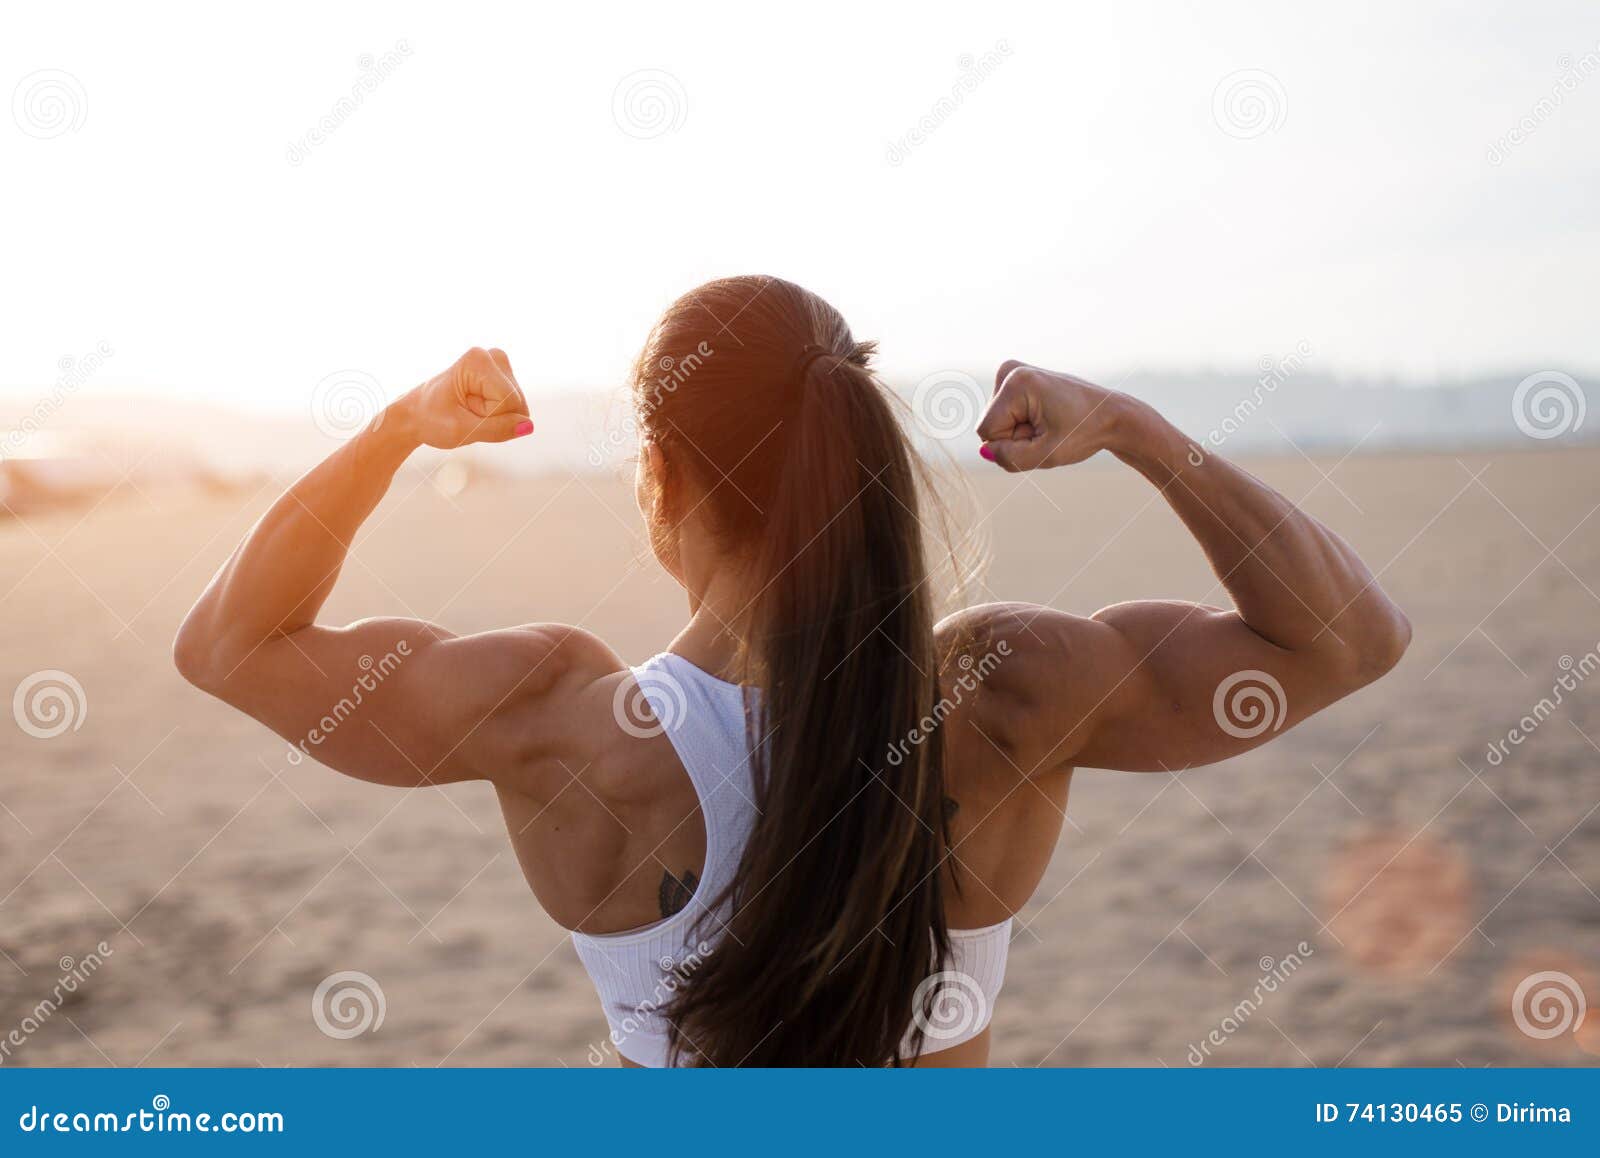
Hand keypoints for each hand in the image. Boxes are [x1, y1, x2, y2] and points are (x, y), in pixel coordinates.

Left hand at [393, 347, 532, 448]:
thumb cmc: (432, 419)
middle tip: (467, 412)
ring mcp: (500, 364)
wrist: (417, 413)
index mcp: (478, 360)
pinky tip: (477, 408)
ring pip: (519, 407)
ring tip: (470, 410)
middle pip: (517, 403)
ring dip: (496, 417)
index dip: (489, 417)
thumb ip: (497, 429)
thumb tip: (529, 426)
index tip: (463, 411)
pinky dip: (499, 415)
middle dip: (495, 417)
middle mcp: (494, 355)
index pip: (509, 402)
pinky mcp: (504, 375)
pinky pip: (516, 407)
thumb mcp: (460, 431)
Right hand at [976, 361, 1132, 470]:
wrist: (1110, 414)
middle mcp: (1011, 370)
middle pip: (991, 425)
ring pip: (996, 422)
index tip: (1043, 436)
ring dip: (1021, 432)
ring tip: (1050, 425)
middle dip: (1016, 437)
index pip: (987, 431)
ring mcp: (1013, 372)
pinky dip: (1023, 424)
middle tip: (1049, 432)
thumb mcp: (1047, 455)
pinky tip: (1046, 418)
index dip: (1012, 445)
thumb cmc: (1084, 432)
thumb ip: (1010, 458)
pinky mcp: (1016, 380)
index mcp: (1017, 382)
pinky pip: (1004, 416)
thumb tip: (984, 451)